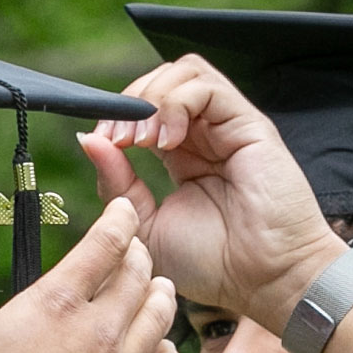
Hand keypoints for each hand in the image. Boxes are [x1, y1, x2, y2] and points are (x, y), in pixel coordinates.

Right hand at [0, 197, 182, 352]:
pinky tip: (158, 347)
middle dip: (140, 253)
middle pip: (141, 273)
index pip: (107, 243)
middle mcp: (99, 329)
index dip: (121, 217)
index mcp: (57, 303)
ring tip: (155, 286)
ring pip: (161, 314)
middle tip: (134, 249)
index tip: (124, 209)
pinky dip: (166, 349)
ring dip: (160, 293)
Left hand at [77, 55, 348, 334]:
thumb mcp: (145, 226)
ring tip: (143, 140)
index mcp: (181, 156)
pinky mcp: (248, 124)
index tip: (101, 141)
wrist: (263, 281)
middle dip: (131, 101)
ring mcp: (227, 127)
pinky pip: (206, 87)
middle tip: (118, 139)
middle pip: (162, 80)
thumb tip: (88, 140)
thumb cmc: (213, 264)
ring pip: (184, 72)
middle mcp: (205, 135)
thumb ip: (117, 184)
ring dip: (152, 98)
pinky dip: (176, 104)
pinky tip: (168, 141)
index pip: (144, 107)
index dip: (118, 115)